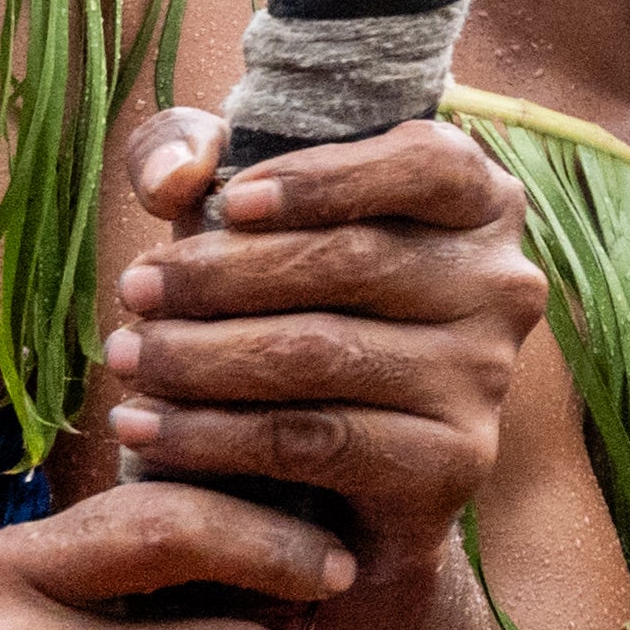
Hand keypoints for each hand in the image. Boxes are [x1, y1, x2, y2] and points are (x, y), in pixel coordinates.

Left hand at [97, 111, 543, 585]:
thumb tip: (172, 179)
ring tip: (127, 358)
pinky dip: (212, 435)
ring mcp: (485, 376)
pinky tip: (146, 428)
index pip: (426, 164)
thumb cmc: (298, 308)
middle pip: (353, 261)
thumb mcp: (251, 214)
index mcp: (480, 204)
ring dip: (201, 357)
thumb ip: (195, 157)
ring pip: (322, 353)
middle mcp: (502, 285)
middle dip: (221, 275)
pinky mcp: (453, 461)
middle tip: (133, 291)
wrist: (348, 472)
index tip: (230, 203)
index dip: (324, 178)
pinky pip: (313, 440)